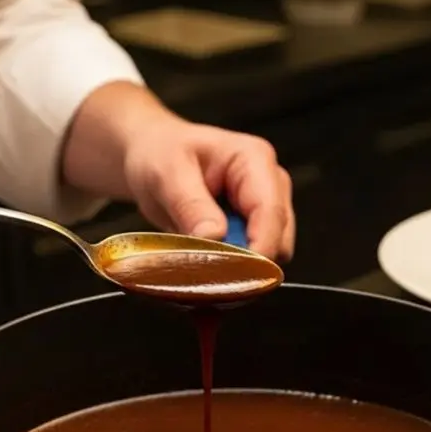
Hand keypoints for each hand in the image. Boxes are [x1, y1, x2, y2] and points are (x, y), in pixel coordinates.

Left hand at [62, 82, 295, 260]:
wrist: (153, 156)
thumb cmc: (161, 154)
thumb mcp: (166, 173)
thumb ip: (190, 204)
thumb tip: (214, 237)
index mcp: (254, 160)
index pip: (271, 213)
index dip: (259, 250)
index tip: (235, 277)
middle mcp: (270, 186)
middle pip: (278, 240)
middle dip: (248, 264)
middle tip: (206, 277)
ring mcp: (265, 211)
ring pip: (268, 257)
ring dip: (238, 271)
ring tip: (199, 269)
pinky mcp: (254, 232)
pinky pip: (253, 263)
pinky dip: (231, 273)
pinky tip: (205, 269)